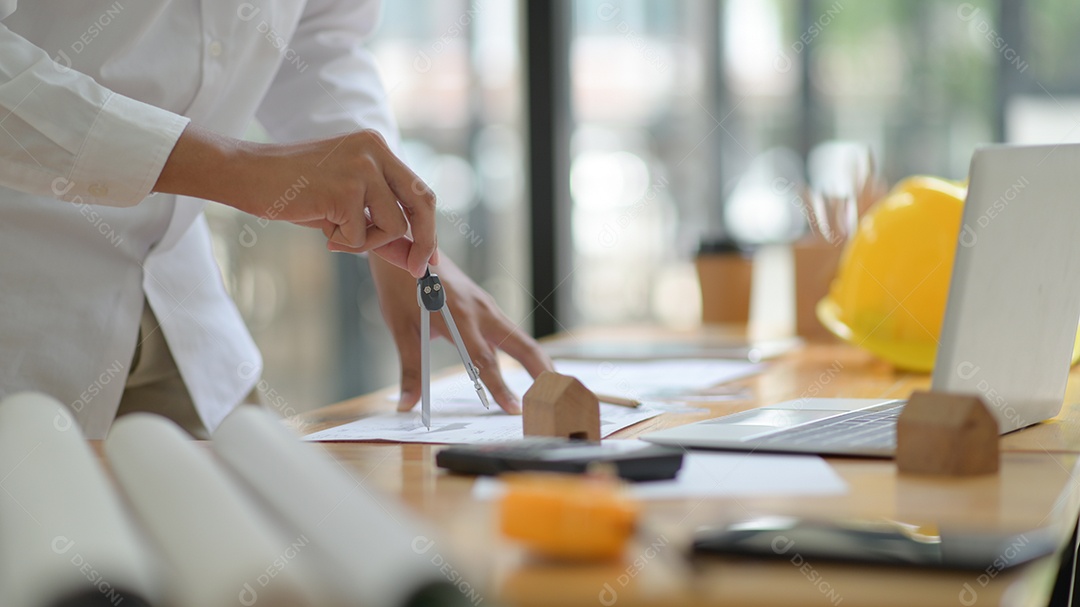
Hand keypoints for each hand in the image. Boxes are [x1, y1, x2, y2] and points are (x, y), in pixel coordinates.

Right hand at [155, 124, 436, 276]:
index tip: (428, 255)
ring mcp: (362, 168)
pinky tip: (319, 225)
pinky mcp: (346, 189)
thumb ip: (379, 224)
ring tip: (334, 232)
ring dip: (366, 242)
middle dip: (423, 241)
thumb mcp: (345, 204)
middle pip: (422, 202)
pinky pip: (361, 237)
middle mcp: (375, 150)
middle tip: (416, 269)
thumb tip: (413, 257)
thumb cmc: (294, 191)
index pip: (419, 190)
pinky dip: (342, 242)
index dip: (429, 226)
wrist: (247, 176)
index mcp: (377, 147)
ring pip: (393, 226)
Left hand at [369, 254, 553, 413]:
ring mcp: (488, 306)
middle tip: (554, 397)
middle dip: (541, 371)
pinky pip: (510, 331)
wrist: (407, 247)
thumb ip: (412, 369)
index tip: (514, 409)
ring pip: (521, 338)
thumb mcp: (402, 329)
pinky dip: (523, 351)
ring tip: (550, 386)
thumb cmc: (401, 286)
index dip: (500, 388)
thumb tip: (408, 406)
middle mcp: (482, 311)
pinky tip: (528, 366)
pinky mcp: (486, 305)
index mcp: (460, 317)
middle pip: (522, 345)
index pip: (484, 361)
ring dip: (537, 362)